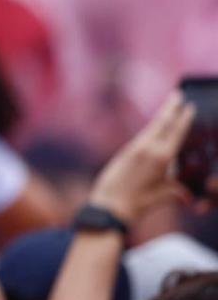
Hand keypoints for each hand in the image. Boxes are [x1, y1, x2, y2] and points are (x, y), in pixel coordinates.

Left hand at [88, 91, 193, 224]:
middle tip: (178, 94)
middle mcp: (149, 148)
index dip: (183, 118)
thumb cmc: (138, 203)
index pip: (176, 132)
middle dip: (171, 107)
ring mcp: (136, 148)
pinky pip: (143, 136)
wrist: (110, 205)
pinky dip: (151, 129)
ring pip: (152, 127)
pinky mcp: (126, 152)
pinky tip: (154, 127)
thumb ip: (177, 193)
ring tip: (168, 105)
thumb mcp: (162, 196)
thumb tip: (188, 196)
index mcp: (162, 157)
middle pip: (162, 123)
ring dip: (161, 116)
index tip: (189, 106)